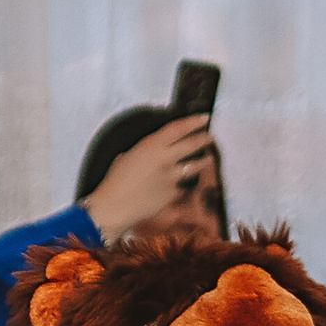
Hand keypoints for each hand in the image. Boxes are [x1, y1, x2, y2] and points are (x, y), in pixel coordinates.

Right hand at [86, 115, 216, 242]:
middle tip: (209, 137)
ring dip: (203, 161)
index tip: (203, 119)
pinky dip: (184, 186)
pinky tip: (185, 185)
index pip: (177, 129)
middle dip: (203, 139)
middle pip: (191, 145)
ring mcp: (171, 177)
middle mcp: (164, 159)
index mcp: (151, 146)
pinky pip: (183, 187)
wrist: (116, 206)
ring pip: (194, 166)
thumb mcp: (127, 156)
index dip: (193, 122)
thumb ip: (145, 152)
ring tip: (208, 159)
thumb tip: (152, 152)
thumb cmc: (116, 182)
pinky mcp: (173, 194)